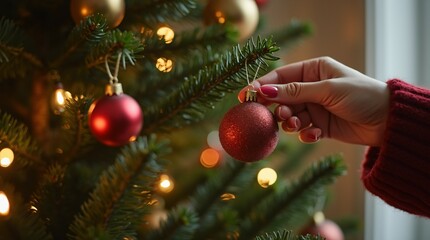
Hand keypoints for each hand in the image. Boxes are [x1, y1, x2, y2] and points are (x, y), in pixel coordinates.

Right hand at [238, 57, 389, 145]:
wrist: (388, 121)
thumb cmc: (361, 95)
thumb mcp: (327, 90)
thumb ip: (294, 91)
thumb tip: (264, 91)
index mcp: (314, 70)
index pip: (281, 76)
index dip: (262, 86)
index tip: (246, 96)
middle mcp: (312, 87)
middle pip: (282, 98)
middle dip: (278, 108)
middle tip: (280, 115)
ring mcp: (316, 107)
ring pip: (290, 116)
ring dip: (291, 122)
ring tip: (298, 125)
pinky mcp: (320, 126)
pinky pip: (304, 130)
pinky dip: (306, 134)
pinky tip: (314, 135)